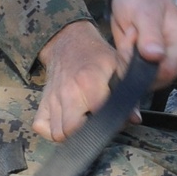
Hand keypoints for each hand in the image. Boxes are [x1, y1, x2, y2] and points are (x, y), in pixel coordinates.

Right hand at [34, 19, 120, 142]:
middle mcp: (68, 91)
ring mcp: (53, 97)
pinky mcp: (43, 101)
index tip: (117, 119)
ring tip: (84, 124)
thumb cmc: (98, 56)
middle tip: (98, 125)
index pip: (98, 114)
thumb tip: (134, 118)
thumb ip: (130, 91)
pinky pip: (42, 127)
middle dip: (88, 133)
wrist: (70, 41)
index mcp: (89, 80)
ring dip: (72, 134)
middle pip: (72, 129)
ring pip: (58, 133)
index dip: (111, 122)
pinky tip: (67, 123)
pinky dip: (52, 130)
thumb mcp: (120, 64)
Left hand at [109, 0, 176, 91]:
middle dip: (135, 64)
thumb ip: (150, 34)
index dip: (143, 65)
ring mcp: (175, 61)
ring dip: (132, 65)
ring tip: (128, 39)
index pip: (167, 70)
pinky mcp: (162, 64)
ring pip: (151, 79)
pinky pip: (145, 76)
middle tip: (127, 38)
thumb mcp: (143, 11)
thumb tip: (155, 56)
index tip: (129, 42)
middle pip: (160, 78)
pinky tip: (128, 48)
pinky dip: (132, 66)